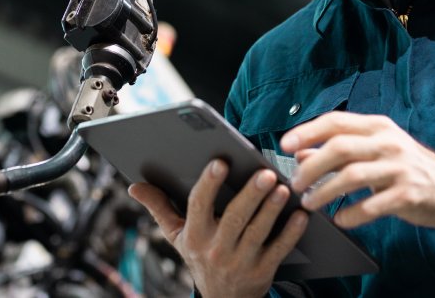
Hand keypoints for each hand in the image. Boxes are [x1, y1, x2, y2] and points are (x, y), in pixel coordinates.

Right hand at [128, 160, 308, 297]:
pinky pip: (279, 250)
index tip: (219, 162)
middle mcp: (216, 249)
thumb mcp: (176, 236)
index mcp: (194, 235)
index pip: (199, 206)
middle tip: (265, 172)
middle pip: (234, 218)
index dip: (208, 184)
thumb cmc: (200, 257)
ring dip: (271, 209)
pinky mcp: (263, 271)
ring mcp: (241, 262)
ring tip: (282, 187)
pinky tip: (300, 214)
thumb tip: (134, 186)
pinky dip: (291, 232)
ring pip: (258, 232)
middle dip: (250, 194)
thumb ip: (159, 208)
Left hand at [281, 112, 434, 241]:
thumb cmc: (404, 167)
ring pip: (351, 176)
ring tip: (309, 203)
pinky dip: (351, 214)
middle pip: (339, 148)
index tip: (284, 145)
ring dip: (324, 192)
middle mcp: (388, 142)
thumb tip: (299, 153)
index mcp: (377, 126)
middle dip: (311, 167)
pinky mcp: (408, 194)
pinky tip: (339, 220)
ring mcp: (399, 168)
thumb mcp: (373, 151)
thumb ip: (338, 150)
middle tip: (295, 183)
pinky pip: (372, 205)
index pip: (335, 122)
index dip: (307, 132)